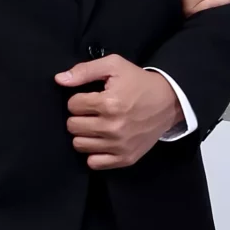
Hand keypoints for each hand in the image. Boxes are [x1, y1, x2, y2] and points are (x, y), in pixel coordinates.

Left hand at [55, 53, 181, 169]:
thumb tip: (60, 80)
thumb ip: (85, 70)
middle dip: (79, 116)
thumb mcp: (114, 65)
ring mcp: (119, 145)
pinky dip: (94, 153)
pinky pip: (94, 163)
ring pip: (79, 145)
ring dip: (84, 134)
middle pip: (72, 126)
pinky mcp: (125, 158)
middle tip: (93, 111)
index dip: (79, 99)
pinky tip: (102, 141)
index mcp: (109, 103)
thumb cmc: (139, 82)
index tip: (92, 97)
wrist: (169, 102)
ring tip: (96, 125)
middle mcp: (113, 127)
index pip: (72, 105)